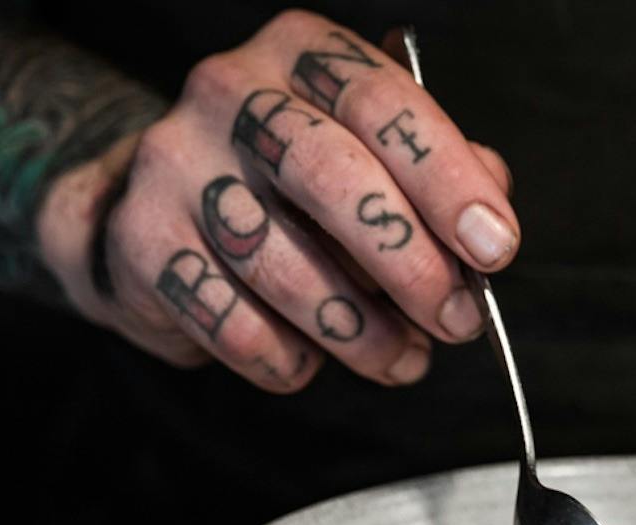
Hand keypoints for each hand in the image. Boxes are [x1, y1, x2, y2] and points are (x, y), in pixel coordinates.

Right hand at [35, 12, 516, 391]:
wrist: (155, 208)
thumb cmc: (293, 186)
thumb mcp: (374, 154)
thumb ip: (438, 175)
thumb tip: (490, 219)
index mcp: (302, 53)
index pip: (382, 104)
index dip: (448, 182)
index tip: (494, 248)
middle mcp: (230, 92)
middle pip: (331, 177)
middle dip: (410, 264)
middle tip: (457, 321)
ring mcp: (174, 163)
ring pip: (282, 265)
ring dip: (359, 333)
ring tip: (400, 360)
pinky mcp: (141, 240)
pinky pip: (233, 324)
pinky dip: (288, 359)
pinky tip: (310, 359)